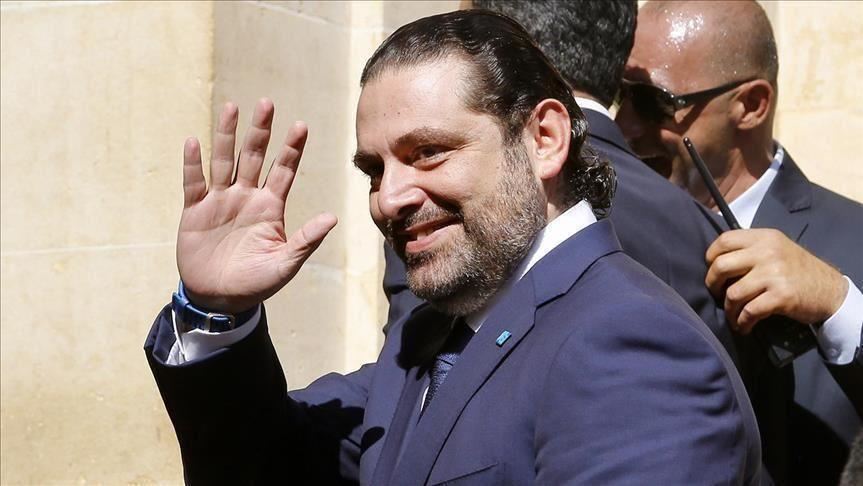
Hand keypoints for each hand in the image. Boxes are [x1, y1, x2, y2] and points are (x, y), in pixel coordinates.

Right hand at [177, 99, 337, 312]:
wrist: (219, 299)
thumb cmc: (256, 283)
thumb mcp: (285, 263)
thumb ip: (306, 240)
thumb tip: (333, 218)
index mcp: (270, 207)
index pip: (284, 171)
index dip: (292, 149)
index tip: (301, 125)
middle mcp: (246, 197)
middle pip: (254, 156)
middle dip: (260, 130)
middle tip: (266, 103)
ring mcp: (220, 201)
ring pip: (224, 161)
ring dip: (226, 136)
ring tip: (231, 108)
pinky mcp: (195, 211)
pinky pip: (194, 183)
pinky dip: (192, 164)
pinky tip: (193, 143)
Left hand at [705, 228, 847, 333]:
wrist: (830, 290)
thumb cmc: (798, 270)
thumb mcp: (776, 249)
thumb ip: (750, 250)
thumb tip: (716, 263)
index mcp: (764, 237)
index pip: (724, 240)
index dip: (711, 257)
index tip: (713, 271)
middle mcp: (767, 252)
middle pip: (721, 266)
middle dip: (713, 285)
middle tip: (718, 295)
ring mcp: (774, 274)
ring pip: (733, 293)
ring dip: (729, 310)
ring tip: (733, 316)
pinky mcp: (781, 296)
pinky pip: (749, 311)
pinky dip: (742, 322)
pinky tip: (743, 326)